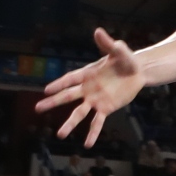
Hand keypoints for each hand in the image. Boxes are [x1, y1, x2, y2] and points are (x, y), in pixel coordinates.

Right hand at [38, 28, 145, 148]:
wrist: (137, 71)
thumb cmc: (125, 59)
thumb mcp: (119, 51)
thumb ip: (109, 44)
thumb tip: (98, 31)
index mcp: (87, 74)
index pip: (70, 79)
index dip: (58, 84)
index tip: (45, 90)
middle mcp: (87, 88)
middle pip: (68, 96)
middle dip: (53, 102)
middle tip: (37, 108)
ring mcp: (95, 100)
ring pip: (79, 113)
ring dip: (70, 123)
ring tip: (60, 135)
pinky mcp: (106, 108)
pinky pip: (97, 122)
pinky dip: (93, 132)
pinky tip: (87, 144)